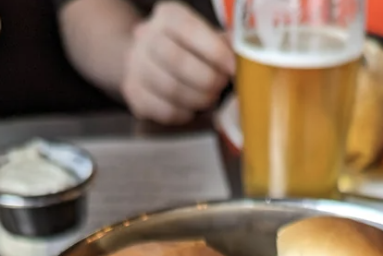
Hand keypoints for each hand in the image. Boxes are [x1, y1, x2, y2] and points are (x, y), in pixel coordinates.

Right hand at [121, 0, 234, 123]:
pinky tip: (191, 108)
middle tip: (220, 86)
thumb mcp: (203, 36)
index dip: (215, 52)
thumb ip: (223, 45)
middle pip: (178, 61)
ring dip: (198, 99)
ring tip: (209, 98)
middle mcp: (147, 36)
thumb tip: (248, 59)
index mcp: (168, 16)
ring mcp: (136, 65)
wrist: (146, 59)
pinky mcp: (134, 93)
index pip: (190, 30)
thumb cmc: (186, 49)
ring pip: (171, 89)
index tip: (233, 69)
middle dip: (207, 79)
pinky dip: (185, 113)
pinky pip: (165, 110)